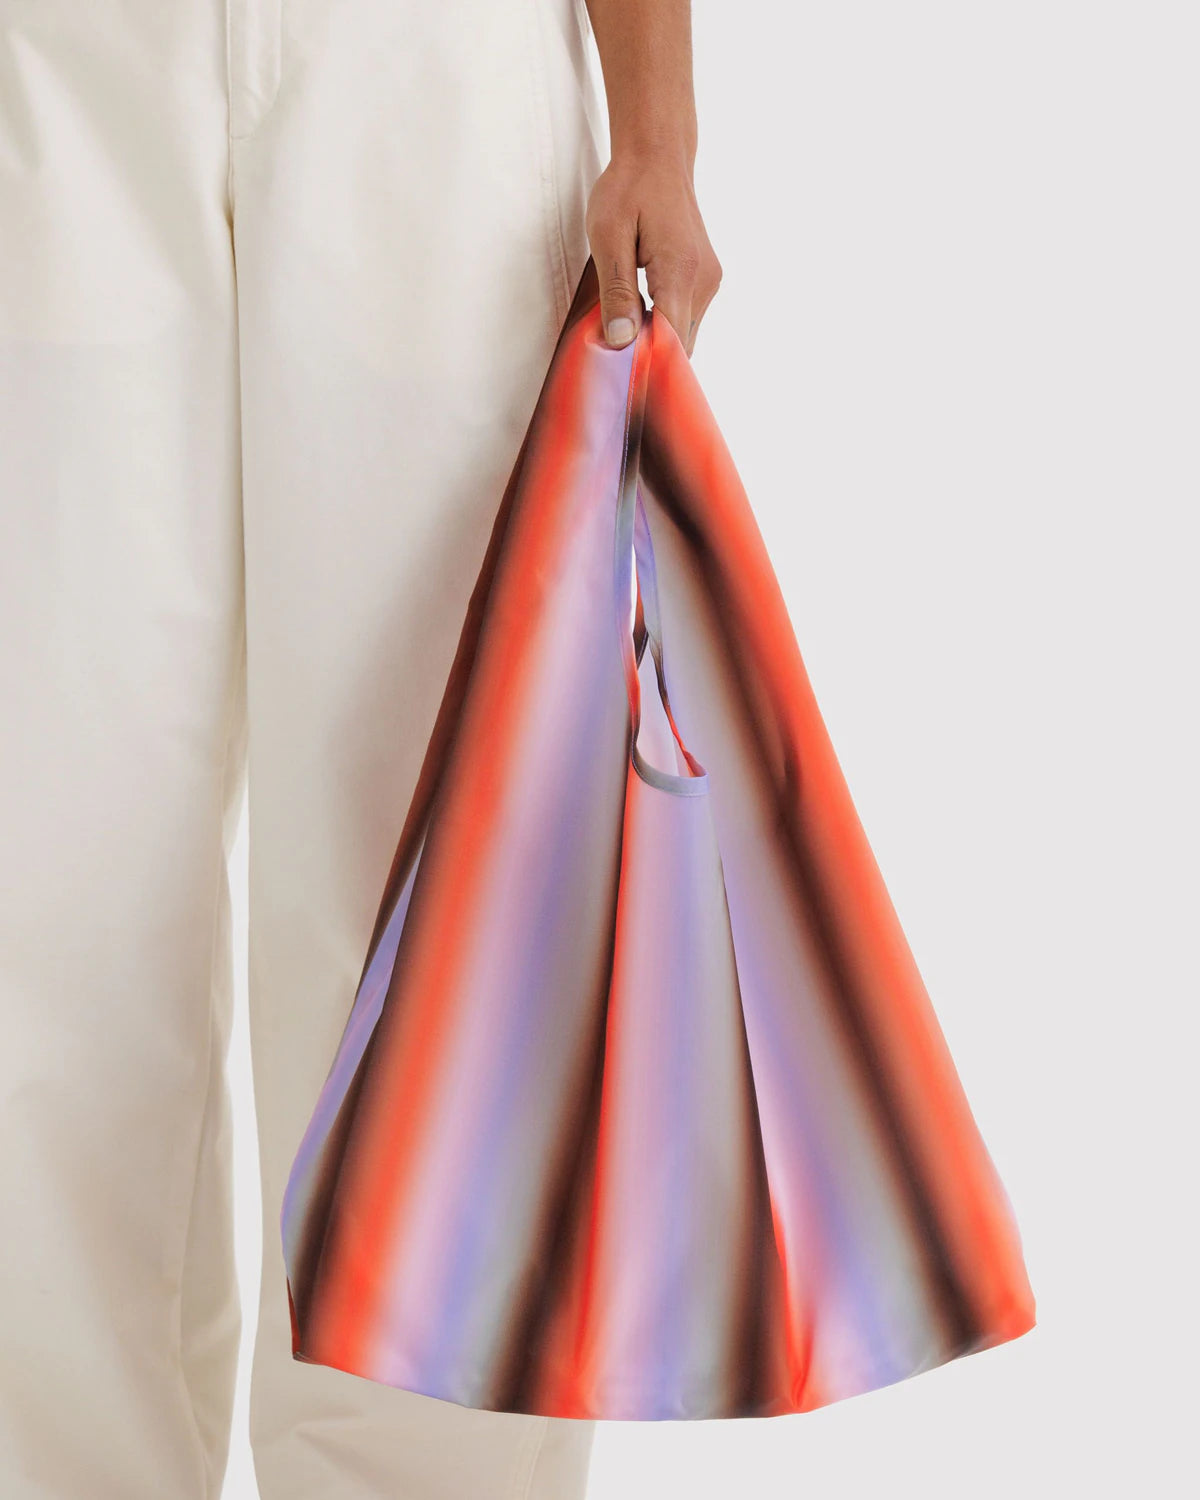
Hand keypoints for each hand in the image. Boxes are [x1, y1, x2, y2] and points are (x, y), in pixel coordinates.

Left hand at [585, 150, 721, 356]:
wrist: (658, 154)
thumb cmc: (629, 189)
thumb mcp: (609, 237)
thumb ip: (617, 292)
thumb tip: (622, 341)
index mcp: (681, 272)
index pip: (671, 342)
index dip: (646, 365)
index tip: (620, 374)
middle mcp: (704, 281)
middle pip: (679, 345)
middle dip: (648, 355)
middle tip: (612, 351)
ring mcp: (709, 281)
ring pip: (683, 335)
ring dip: (655, 340)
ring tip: (623, 325)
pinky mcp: (705, 279)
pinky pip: (684, 317)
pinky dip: (663, 324)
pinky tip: (638, 311)